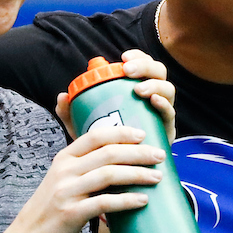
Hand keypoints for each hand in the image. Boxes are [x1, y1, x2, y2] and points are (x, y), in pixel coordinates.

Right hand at [3, 126, 165, 232]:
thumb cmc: (51, 211)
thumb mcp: (62, 182)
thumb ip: (84, 169)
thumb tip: (119, 162)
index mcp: (64, 159)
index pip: (95, 136)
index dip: (121, 132)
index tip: (144, 134)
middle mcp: (65, 171)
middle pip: (108, 153)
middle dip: (138, 152)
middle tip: (160, 155)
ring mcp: (67, 191)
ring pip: (109, 175)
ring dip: (137, 174)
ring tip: (158, 177)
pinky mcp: (71, 213)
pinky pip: (105, 203)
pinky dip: (127, 201)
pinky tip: (143, 200)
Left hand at [55, 49, 176, 142]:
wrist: (120, 175)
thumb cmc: (105, 145)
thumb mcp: (86, 127)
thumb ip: (73, 113)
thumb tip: (62, 97)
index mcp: (136, 90)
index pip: (143, 66)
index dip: (138, 57)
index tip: (123, 57)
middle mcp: (152, 98)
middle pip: (158, 72)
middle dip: (145, 67)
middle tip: (128, 71)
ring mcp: (161, 114)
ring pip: (168, 90)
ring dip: (154, 84)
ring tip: (139, 90)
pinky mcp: (167, 132)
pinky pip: (171, 115)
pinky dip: (164, 105)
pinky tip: (154, 101)